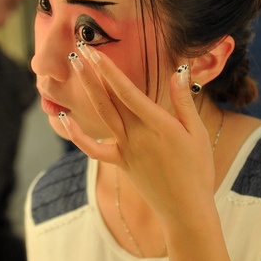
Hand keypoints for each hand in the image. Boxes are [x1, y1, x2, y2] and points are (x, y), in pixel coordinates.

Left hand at [61, 45, 214, 225]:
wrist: (186, 211)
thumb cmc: (197, 170)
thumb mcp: (197, 133)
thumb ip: (184, 101)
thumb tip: (179, 70)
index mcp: (157, 124)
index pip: (126, 91)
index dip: (108, 69)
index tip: (95, 51)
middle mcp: (137, 135)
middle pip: (109, 99)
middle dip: (92, 72)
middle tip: (78, 49)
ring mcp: (125, 149)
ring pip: (101, 115)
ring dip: (87, 90)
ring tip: (76, 69)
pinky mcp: (120, 162)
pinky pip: (93, 148)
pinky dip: (76, 135)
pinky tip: (63, 119)